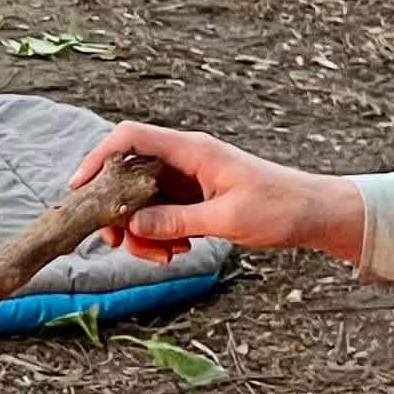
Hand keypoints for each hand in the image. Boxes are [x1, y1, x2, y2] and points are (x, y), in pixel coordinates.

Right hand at [73, 120, 364, 260]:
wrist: (314, 213)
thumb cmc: (281, 207)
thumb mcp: (228, 218)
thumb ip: (177, 221)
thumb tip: (133, 224)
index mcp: (193, 150)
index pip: (130, 139)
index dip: (98, 159)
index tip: (79, 190)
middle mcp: (185, 160)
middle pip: (126, 176)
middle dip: (117, 212)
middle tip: (119, 242)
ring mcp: (187, 179)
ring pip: (140, 201)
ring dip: (141, 231)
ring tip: (166, 255)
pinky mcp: (192, 198)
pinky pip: (159, 214)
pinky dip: (158, 235)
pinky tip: (178, 250)